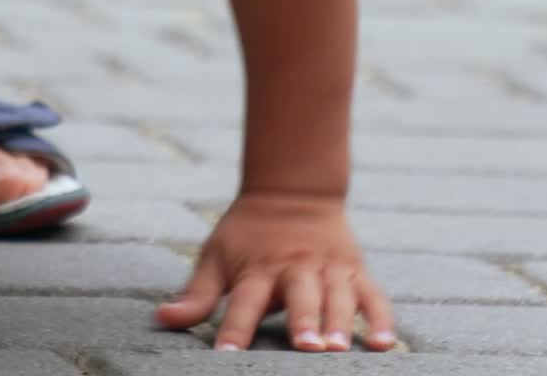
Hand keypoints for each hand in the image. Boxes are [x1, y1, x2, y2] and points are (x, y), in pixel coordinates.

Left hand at [155, 191, 396, 351]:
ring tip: (338, 347)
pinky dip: (380, 319)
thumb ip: (196, 294)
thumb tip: (162, 318)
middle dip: (303, 320)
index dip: (234, 329)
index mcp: (258, 268)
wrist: (292, 189)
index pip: (243, 302)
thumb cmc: (248, 233)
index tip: (226, 356)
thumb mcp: (216, 256)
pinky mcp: (353, 269)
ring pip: (338, 296)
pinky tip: (383, 344)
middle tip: (304, 347)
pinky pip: (372, 295)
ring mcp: (329, 268)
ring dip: (339, 321)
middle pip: (300, 296)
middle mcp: (296, 267)